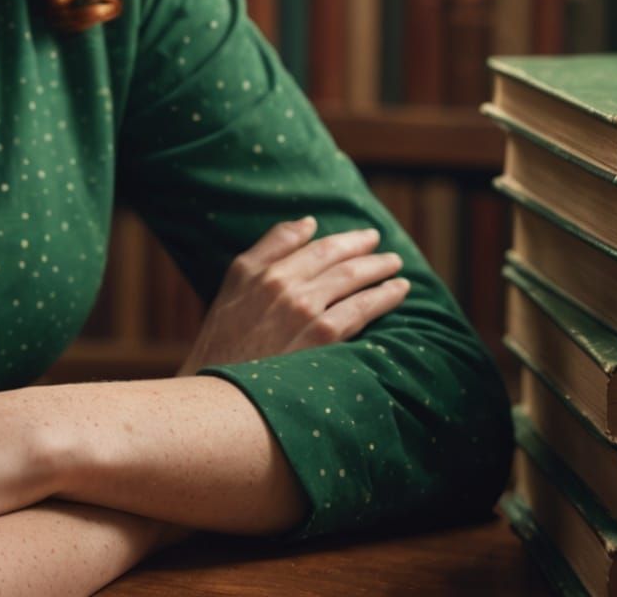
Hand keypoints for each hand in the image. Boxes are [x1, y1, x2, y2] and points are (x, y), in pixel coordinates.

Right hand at [174, 217, 408, 376]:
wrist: (219, 393)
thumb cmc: (222, 341)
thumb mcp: (234, 283)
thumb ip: (269, 247)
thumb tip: (307, 223)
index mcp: (261, 270)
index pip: (314, 246)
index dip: (344, 240)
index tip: (364, 239)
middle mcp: (284, 285)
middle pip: (336, 259)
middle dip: (365, 250)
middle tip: (387, 251)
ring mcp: (304, 311)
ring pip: (351, 280)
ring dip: (379, 270)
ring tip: (396, 269)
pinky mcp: (321, 338)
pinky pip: (360, 310)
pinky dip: (382, 297)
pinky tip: (397, 293)